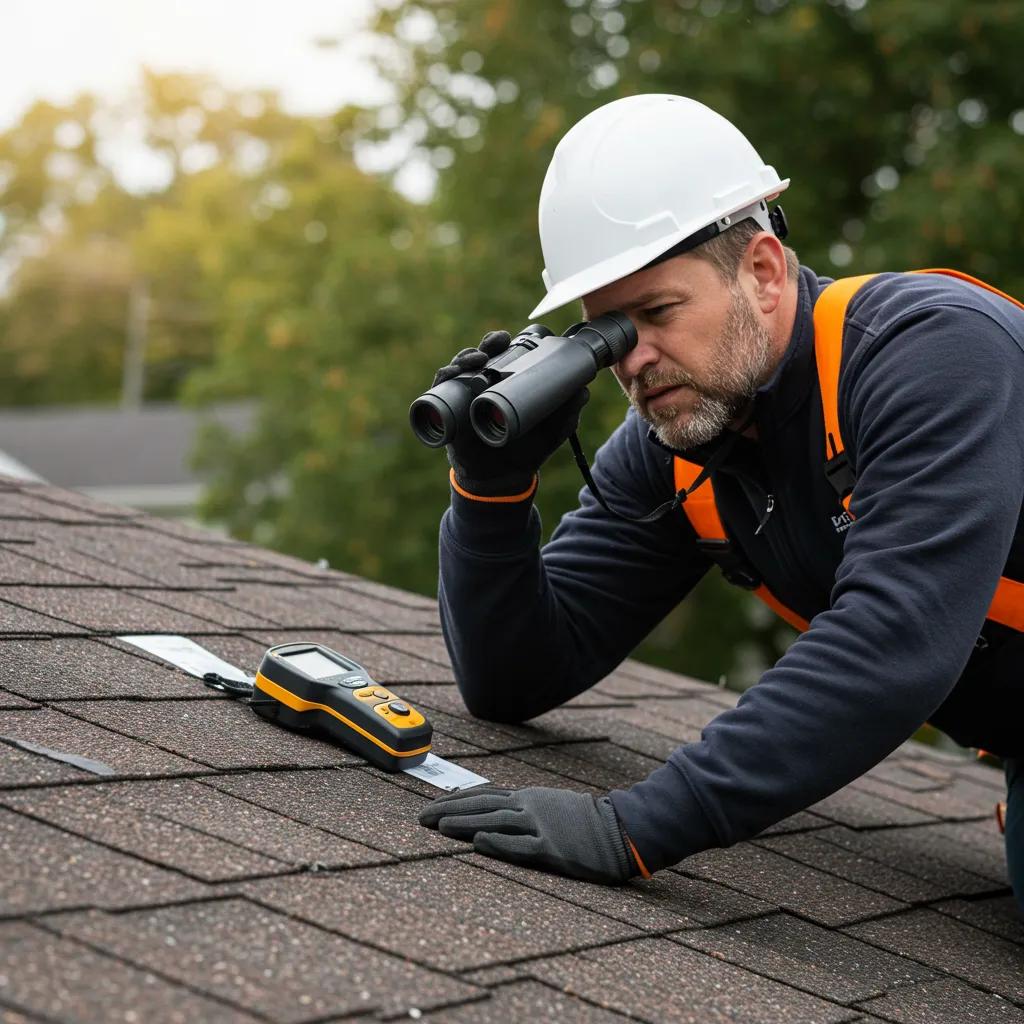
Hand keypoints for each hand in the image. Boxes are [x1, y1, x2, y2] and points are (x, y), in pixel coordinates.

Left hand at [418, 785, 638, 883]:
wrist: (620, 829)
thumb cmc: (583, 821)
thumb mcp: (549, 805)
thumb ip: (521, 807)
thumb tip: (491, 813)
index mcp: (527, 797)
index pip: (483, 795)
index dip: (455, 801)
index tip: (431, 807)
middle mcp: (529, 806)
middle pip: (481, 806)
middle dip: (448, 811)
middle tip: (421, 819)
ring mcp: (541, 826)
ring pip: (495, 821)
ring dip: (464, 823)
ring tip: (438, 827)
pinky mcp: (553, 849)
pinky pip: (521, 846)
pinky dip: (499, 843)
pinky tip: (479, 842)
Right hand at [433, 331, 588, 496]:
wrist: (504, 480)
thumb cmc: (528, 449)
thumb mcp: (553, 430)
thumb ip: (568, 411)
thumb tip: (583, 390)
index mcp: (506, 382)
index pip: (502, 354)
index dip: (502, 342)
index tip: (509, 338)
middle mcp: (483, 385)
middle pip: (480, 355)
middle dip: (485, 344)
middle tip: (495, 343)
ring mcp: (464, 397)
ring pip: (459, 367)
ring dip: (464, 358)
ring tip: (476, 360)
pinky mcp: (449, 412)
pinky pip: (440, 390)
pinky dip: (444, 378)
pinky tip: (451, 374)